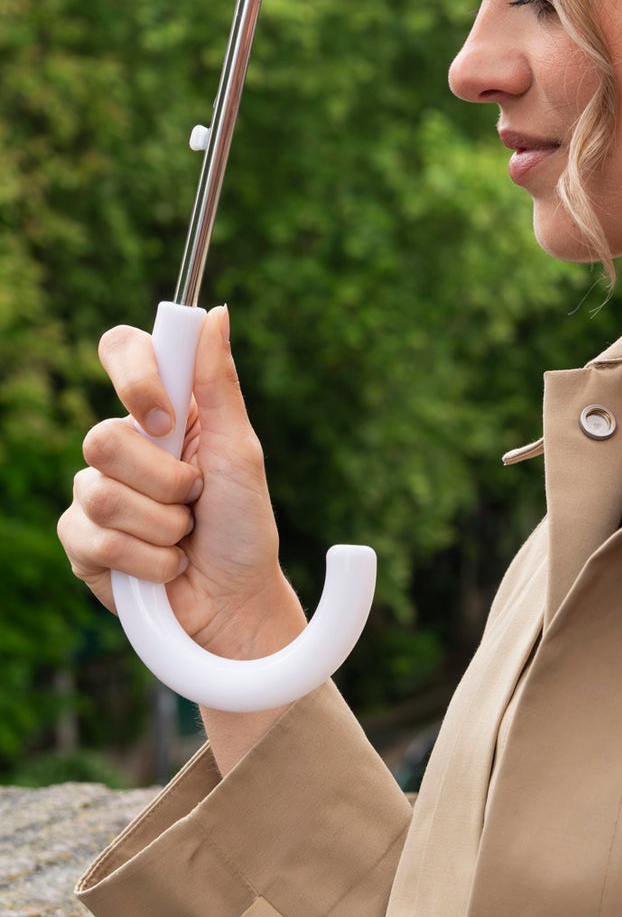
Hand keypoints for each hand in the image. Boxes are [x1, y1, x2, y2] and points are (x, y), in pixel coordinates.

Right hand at [58, 304, 299, 656]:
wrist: (235, 603)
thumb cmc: (244, 526)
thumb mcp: (241, 453)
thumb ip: (219, 385)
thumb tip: (217, 314)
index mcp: (164, 411)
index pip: (122, 351)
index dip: (134, 377)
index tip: (164, 418)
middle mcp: (124, 446)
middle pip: (101, 437)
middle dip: (164, 481)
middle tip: (194, 499)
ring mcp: (95, 494)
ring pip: (99, 493)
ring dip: (162, 526)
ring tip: (184, 536)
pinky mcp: (81, 543)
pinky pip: (94, 539)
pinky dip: (147, 559)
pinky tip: (164, 566)